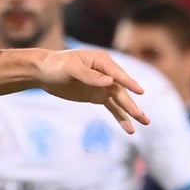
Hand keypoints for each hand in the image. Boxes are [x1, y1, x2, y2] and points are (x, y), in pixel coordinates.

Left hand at [32, 49, 149, 132]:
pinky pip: (112, 107)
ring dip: (131, 112)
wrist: (44, 72)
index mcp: (101, 61)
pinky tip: (129, 128)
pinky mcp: (98, 96)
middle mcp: (107, 72)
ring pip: (120, 100)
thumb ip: (89, 76)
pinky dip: (120, 117)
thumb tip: (110, 81)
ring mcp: (104, 85)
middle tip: (143, 117)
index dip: (128, 83)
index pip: (117, 74)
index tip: (140, 92)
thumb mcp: (70, 69)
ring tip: (145, 123)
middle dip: (132, 104)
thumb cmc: (56, 66)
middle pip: (122, 90)